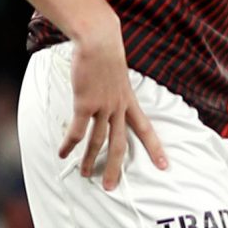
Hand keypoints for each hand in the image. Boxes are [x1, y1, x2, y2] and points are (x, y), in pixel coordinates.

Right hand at [61, 18, 166, 190]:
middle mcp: (119, 108)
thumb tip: (108, 93)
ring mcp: (103, 107)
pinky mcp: (85, 104)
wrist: (99, 41)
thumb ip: (115, 88)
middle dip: (116, 167)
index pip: (147, 129)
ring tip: (85, 175)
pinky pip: (77, 131)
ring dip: (91, 160)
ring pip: (98, 142)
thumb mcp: (118, 74)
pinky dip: (70, 145)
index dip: (156, 148)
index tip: (165, 165)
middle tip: (111, 186)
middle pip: (121, 144)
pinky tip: (63, 154)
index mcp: (129, 101)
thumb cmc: (105, 52)